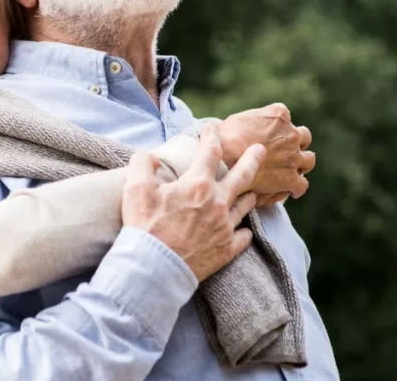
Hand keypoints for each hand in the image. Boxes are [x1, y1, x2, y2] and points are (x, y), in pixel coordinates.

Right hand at [122, 126, 265, 280]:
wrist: (153, 269)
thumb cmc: (144, 227)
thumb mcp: (135, 189)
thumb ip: (143, 164)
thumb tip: (151, 156)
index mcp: (197, 185)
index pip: (209, 152)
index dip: (211, 136)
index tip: (212, 128)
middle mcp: (217, 203)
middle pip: (242, 175)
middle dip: (252, 158)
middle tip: (261, 149)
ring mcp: (224, 227)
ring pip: (245, 206)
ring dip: (249, 194)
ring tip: (252, 190)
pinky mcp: (226, 250)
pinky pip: (242, 237)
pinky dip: (243, 231)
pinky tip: (242, 229)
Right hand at [215, 103, 314, 199]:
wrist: (222, 159)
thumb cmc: (222, 138)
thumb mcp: (238, 119)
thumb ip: (252, 121)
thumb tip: (248, 128)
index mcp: (279, 114)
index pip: (286, 120)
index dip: (278, 130)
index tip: (270, 137)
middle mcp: (291, 133)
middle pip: (304, 137)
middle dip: (296, 145)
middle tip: (285, 152)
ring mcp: (293, 156)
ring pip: (309, 160)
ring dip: (301, 164)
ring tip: (292, 171)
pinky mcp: (290, 178)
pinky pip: (302, 184)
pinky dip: (297, 187)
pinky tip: (291, 191)